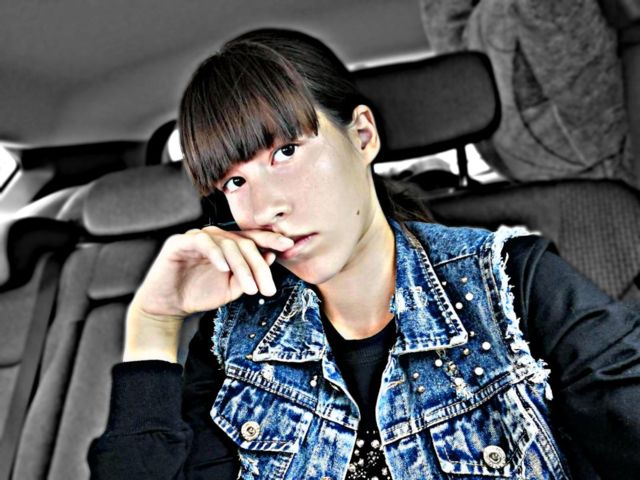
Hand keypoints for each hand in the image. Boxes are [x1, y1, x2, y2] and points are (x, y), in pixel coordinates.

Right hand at [123, 226, 293, 361]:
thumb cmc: (200, 294)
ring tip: (250, 288)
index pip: (253, 237)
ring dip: (242, 267)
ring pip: (227, 244)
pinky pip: (203, 243)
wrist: (168, 306)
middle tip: (268, 289)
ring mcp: (197, 237)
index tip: (289, 245)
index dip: (271, 238)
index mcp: (228, 244)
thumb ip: (250, 274)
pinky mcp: (180, 242)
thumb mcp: (231, 288)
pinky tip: (224, 269)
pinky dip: (216, 255)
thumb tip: (271, 257)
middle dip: (259, 266)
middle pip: (244, 243)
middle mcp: (215, 236)